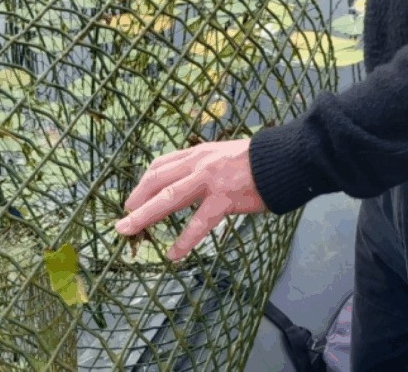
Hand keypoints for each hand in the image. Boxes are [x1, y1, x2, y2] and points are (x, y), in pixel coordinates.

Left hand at [114, 138, 268, 260]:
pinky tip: (174, 254)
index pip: (160, 165)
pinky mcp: (224, 199)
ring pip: (168, 199)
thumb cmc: (258, 161)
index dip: (143, 183)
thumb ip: (205, 165)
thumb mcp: (223, 154)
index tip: (134, 198)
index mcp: (198, 153)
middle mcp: (198, 163)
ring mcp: (209, 180)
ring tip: (128, 231)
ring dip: (144, 216)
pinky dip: (184, 240)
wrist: (284, 159)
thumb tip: (191, 179)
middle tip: (122, 219)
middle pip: (156, 180)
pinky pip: (198, 223)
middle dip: (136, 200)